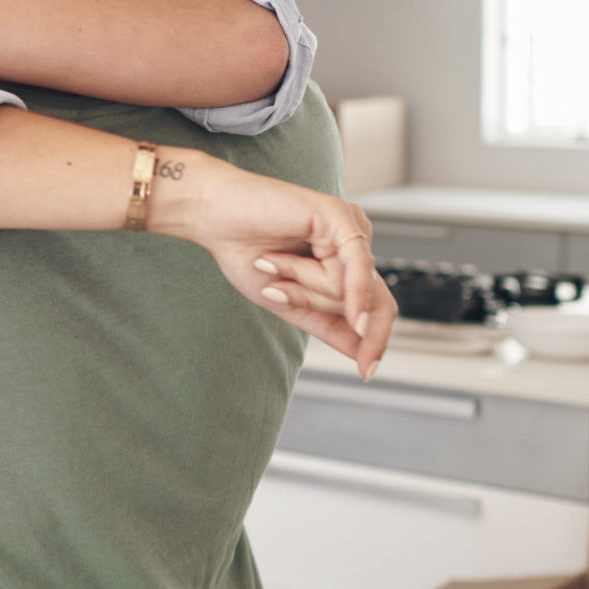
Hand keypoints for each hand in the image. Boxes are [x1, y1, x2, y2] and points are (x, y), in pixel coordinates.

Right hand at [166, 155, 393, 379]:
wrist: (212, 215)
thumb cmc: (242, 250)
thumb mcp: (287, 302)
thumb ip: (326, 324)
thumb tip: (364, 354)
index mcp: (343, 261)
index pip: (376, 306)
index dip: (375, 339)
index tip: (366, 373)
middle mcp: (353, 244)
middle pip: (367, 300)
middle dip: (320, 307)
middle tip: (277, 291)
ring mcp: (350, 228)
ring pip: (351, 289)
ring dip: (303, 286)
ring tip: (270, 258)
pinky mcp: (340, 215)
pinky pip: (354, 268)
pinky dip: (350, 293)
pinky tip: (353, 316)